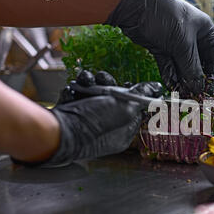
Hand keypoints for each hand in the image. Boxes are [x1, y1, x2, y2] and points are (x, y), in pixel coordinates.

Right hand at [13, 71, 162, 167]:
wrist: (56, 131)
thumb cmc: (92, 124)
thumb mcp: (125, 107)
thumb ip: (142, 96)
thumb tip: (157, 88)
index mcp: (122, 133)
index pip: (135, 111)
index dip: (132, 95)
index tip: (128, 84)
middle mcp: (106, 130)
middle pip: (114, 101)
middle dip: (109, 85)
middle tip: (104, 80)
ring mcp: (88, 123)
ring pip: (95, 96)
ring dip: (91, 84)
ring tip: (87, 81)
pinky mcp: (71, 116)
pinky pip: (78, 97)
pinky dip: (77, 90)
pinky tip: (74, 89)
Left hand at [105, 0, 213, 97]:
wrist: (135, 7)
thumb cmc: (166, 18)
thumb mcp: (183, 45)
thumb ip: (192, 68)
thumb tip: (199, 88)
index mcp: (205, 30)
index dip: (212, 75)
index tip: (208, 90)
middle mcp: (192, 36)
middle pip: (198, 64)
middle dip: (195, 79)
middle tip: (193, 94)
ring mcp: (176, 42)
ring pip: (182, 66)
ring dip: (182, 79)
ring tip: (182, 93)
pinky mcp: (161, 47)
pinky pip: (169, 65)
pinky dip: (170, 75)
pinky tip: (171, 86)